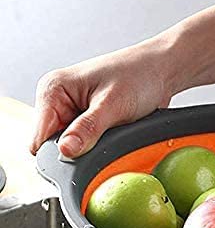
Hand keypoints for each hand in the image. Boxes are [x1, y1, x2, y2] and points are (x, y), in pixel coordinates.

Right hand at [30, 41, 175, 157]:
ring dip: (92, 149)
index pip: (39, 137)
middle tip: (105, 141)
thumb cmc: (139, 75)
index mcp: (53, 90)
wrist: (161, 71)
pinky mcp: (88, 122)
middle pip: (55, 146)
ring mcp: (74, 113)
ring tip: (114, 132)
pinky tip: (116, 134)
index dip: (58, 153)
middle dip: (78, 151)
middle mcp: (59, 102)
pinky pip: (87, 145)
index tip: (81, 157)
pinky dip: (101, 146)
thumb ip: (87, 129)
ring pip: (73, 148)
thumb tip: (65, 150)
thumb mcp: (113, 105)